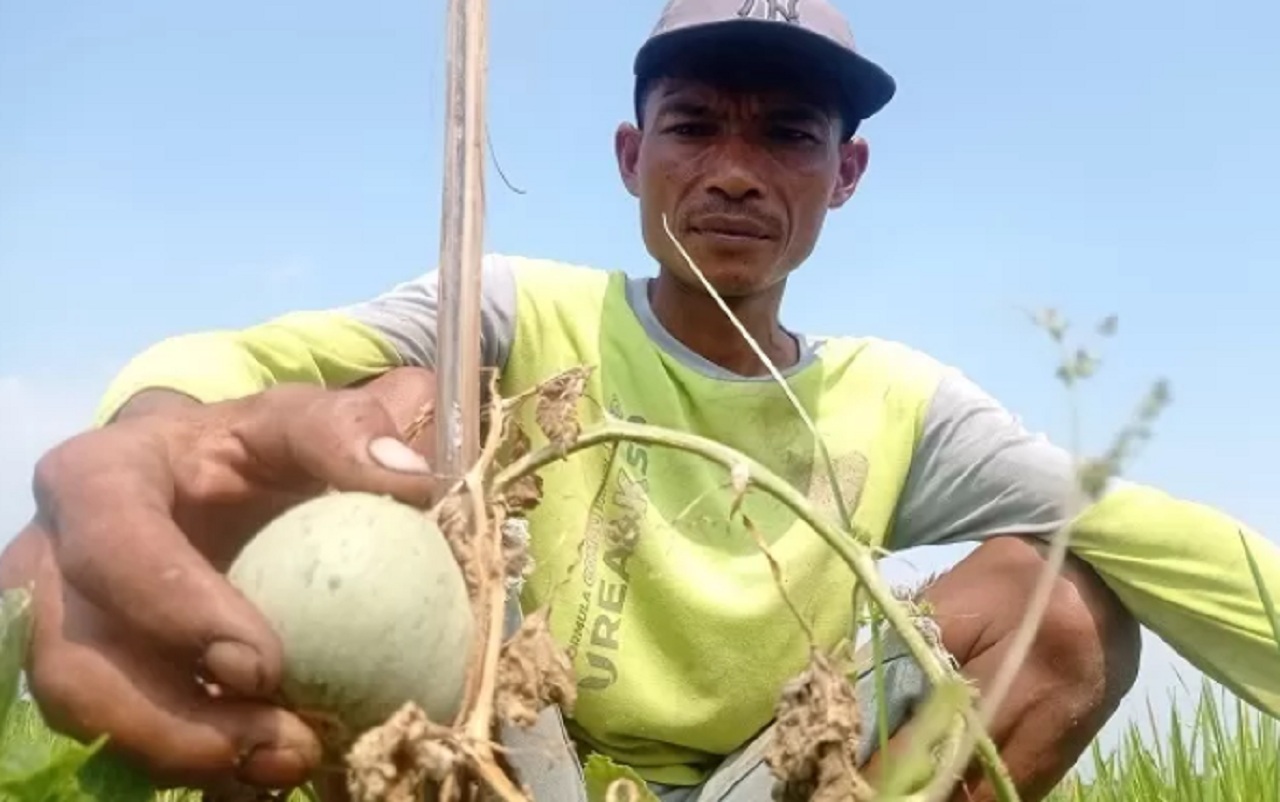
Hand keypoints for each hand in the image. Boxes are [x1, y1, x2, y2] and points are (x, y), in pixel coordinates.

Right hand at [0, 368, 439, 792]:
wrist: (216, 477)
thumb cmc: (254, 448)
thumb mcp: (298, 421)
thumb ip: (347, 431)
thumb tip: (408, 478)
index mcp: (100, 477)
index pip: (114, 544)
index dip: (175, 611)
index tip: (263, 665)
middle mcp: (56, 559)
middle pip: (75, 657)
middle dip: (169, 718)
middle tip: (278, 741)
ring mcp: (64, 625)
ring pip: (89, 713)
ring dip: (184, 753)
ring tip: (289, 762)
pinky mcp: (94, 675)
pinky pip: (123, 736)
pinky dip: (195, 763)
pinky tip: (268, 770)